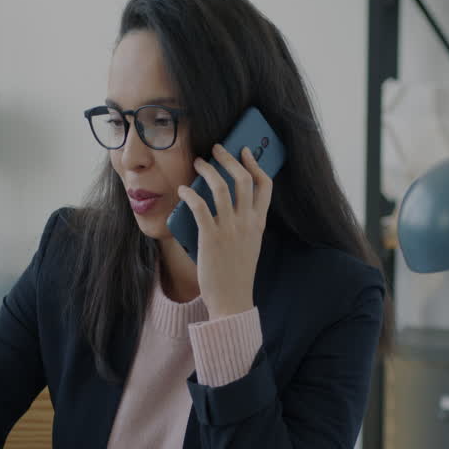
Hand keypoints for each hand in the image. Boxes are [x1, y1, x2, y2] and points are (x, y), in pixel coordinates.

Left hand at [177, 144, 272, 319]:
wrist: (232, 300)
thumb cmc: (237, 273)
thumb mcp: (249, 244)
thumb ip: (244, 224)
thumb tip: (226, 202)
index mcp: (258, 223)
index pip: (265, 185)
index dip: (255, 164)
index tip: (245, 151)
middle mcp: (247, 222)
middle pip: (242, 179)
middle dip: (229, 158)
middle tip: (216, 149)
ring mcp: (229, 229)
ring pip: (220, 187)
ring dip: (208, 170)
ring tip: (198, 163)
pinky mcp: (211, 237)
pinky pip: (199, 206)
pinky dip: (190, 194)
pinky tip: (183, 190)